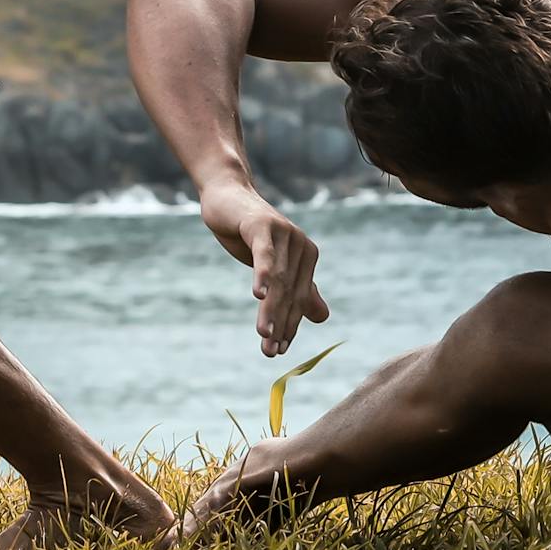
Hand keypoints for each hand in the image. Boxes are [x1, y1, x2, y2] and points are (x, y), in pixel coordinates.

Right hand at [199, 182, 329, 355]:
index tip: (278, 351)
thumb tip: (323, 317)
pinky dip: (263, 274)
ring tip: (265, 335)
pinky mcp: (262, 225)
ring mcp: (284, 233)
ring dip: (271, 309)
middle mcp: (301, 244)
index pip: (298, 299)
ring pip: (278, 279)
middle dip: (280, 324)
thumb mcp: (273, 265)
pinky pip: (264, 253)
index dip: (289, 325)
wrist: (227, 197)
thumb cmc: (248, 233)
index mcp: (307, 256)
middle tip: (270, 352)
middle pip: (289, 293)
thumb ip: (297, 289)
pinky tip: (259, 294)